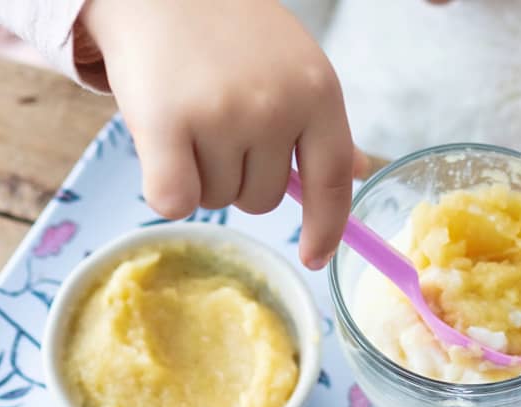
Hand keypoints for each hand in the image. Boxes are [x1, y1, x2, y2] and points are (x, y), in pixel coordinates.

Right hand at [80, 0, 353, 268]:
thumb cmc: (230, 34)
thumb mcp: (295, 68)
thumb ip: (323, 126)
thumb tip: (358, 171)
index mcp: (318, 92)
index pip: (333, 181)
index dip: (327, 228)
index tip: (314, 257)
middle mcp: (276, 106)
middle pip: (263, 201)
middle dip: (241, 178)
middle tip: (219, 125)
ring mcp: (223, 114)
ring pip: (217, 200)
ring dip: (202, 175)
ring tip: (190, 119)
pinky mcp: (167, 124)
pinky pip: (176, 202)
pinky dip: (167, 189)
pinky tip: (162, 148)